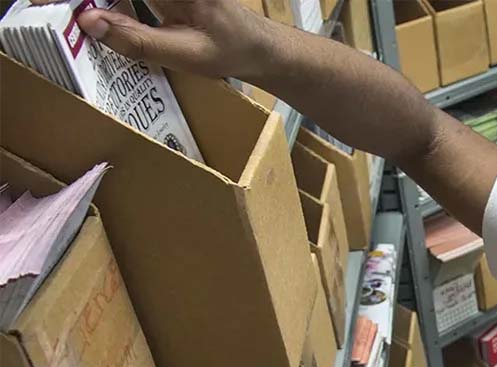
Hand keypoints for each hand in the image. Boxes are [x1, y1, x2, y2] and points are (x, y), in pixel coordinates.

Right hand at [77, 0, 276, 79]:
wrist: (260, 46)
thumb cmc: (230, 50)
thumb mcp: (185, 54)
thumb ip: (136, 40)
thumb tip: (87, 22)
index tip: (57, 5)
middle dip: (86, 1)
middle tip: (60, 11)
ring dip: (100, 4)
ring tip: (73, 14)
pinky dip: (113, 4)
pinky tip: (99, 15)